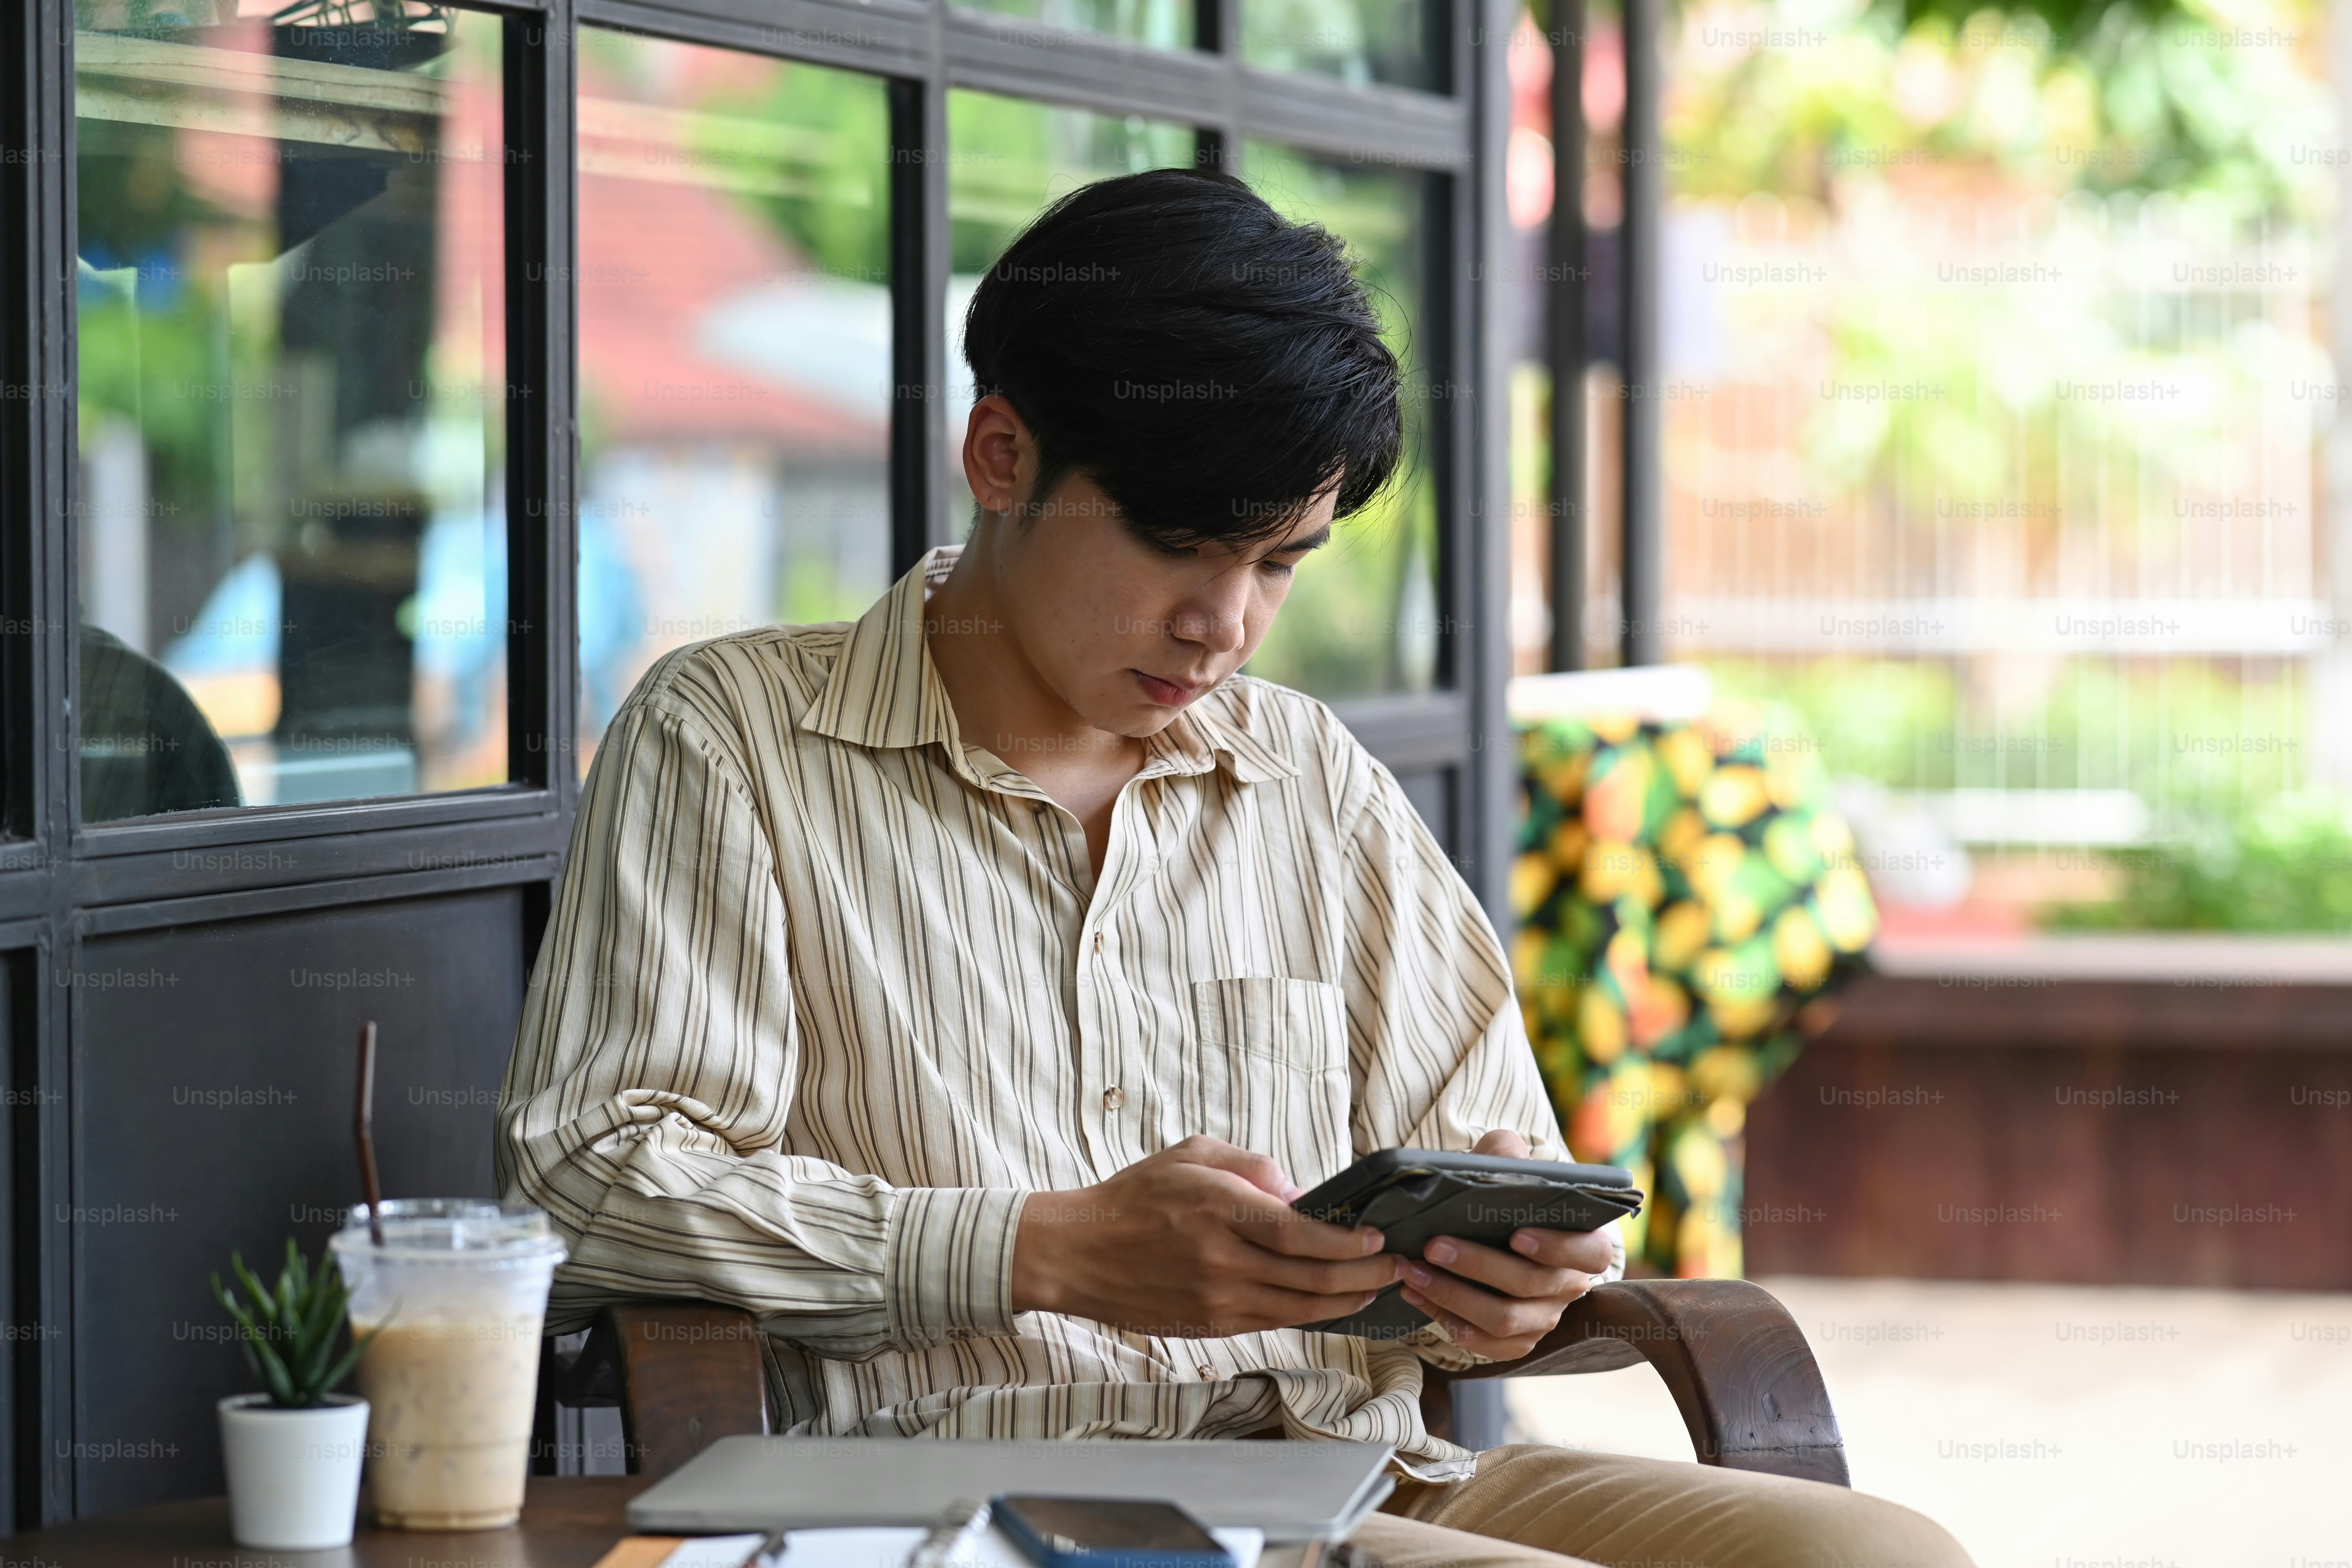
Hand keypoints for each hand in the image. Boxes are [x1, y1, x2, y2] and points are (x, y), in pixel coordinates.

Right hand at [1009, 1136, 1403, 1337]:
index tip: (1378, 1237)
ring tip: (1377, 1287)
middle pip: (1313, 1277)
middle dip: (1366, 1274)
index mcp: (1217, 1209)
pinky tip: (1333, 1304)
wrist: (1078, 1252)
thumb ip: (1250, 1166)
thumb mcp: (1191, 1154)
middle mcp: (1221, 1260)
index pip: (1301, 1234)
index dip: (1349, 1242)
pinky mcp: (1209, 1326)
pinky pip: (1274, 1322)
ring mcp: (1216, 1299)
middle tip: (1398, 1267)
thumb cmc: (1135, 1197)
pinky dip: (1311, 1315)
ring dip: (1347, 1300)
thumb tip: (1300, 1193)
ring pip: (1301, 1308)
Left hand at [1395, 1128, 1613, 1361]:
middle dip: (1477, 1265)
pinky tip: (1416, 1296)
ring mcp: (1543, 1319)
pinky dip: (1447, 1321)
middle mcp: (1569, 1287)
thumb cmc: (1505, 1200)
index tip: (1516, 1234)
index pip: (1589, 1253)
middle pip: (1529, 1284)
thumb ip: (1509, 1153)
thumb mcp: (1509, 1168)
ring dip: (1453, 1296)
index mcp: (1584, 1247)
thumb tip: (1505, 1151)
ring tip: (1412, 1272)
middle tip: (1433, 1245)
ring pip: (1503, 1320)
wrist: (1490, 1234)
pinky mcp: (1516, 1343)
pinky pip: (1485, 1344)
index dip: (1556, 1247)